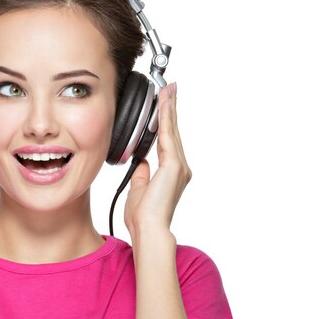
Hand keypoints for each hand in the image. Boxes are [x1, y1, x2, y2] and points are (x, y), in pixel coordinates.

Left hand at [123, 82, 191, 236]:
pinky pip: (167, 135)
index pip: (167, 141)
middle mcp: (180, 168)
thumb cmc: (143, 217)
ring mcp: (179, 166)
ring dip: (168, 108)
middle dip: (170, 109)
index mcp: (171, 174)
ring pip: (172, 130)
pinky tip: (163, 104)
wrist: (149, 229)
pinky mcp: (174, 166)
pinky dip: (165, 118)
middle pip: (173, 131)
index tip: (164, 106)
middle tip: (169, 88)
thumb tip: (141, 163)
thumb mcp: (138, 190)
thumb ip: (142, 174)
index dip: (165, 122)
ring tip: (167, 89)